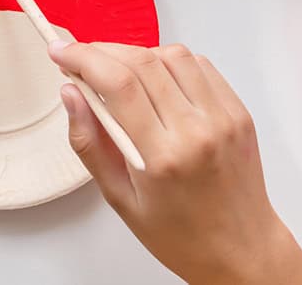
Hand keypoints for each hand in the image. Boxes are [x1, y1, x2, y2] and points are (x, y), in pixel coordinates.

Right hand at [49, 42, 301, 284]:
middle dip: (102, 51)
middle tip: (79, 57)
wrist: (240, 250)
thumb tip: (71, 93)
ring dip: (137, 54)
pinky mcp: (238, 111)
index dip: (83, 58)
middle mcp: (196, 131)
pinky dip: (170, 62)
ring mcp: (222, 118)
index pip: (118, 84)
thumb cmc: (179, 233)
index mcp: (162, 157)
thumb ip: (90, 143)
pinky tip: (155, 79)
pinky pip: (201, 66)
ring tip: (118, 72)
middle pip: (142, 62)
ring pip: (172, 56)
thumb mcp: (119, 198)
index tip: (61, 52)